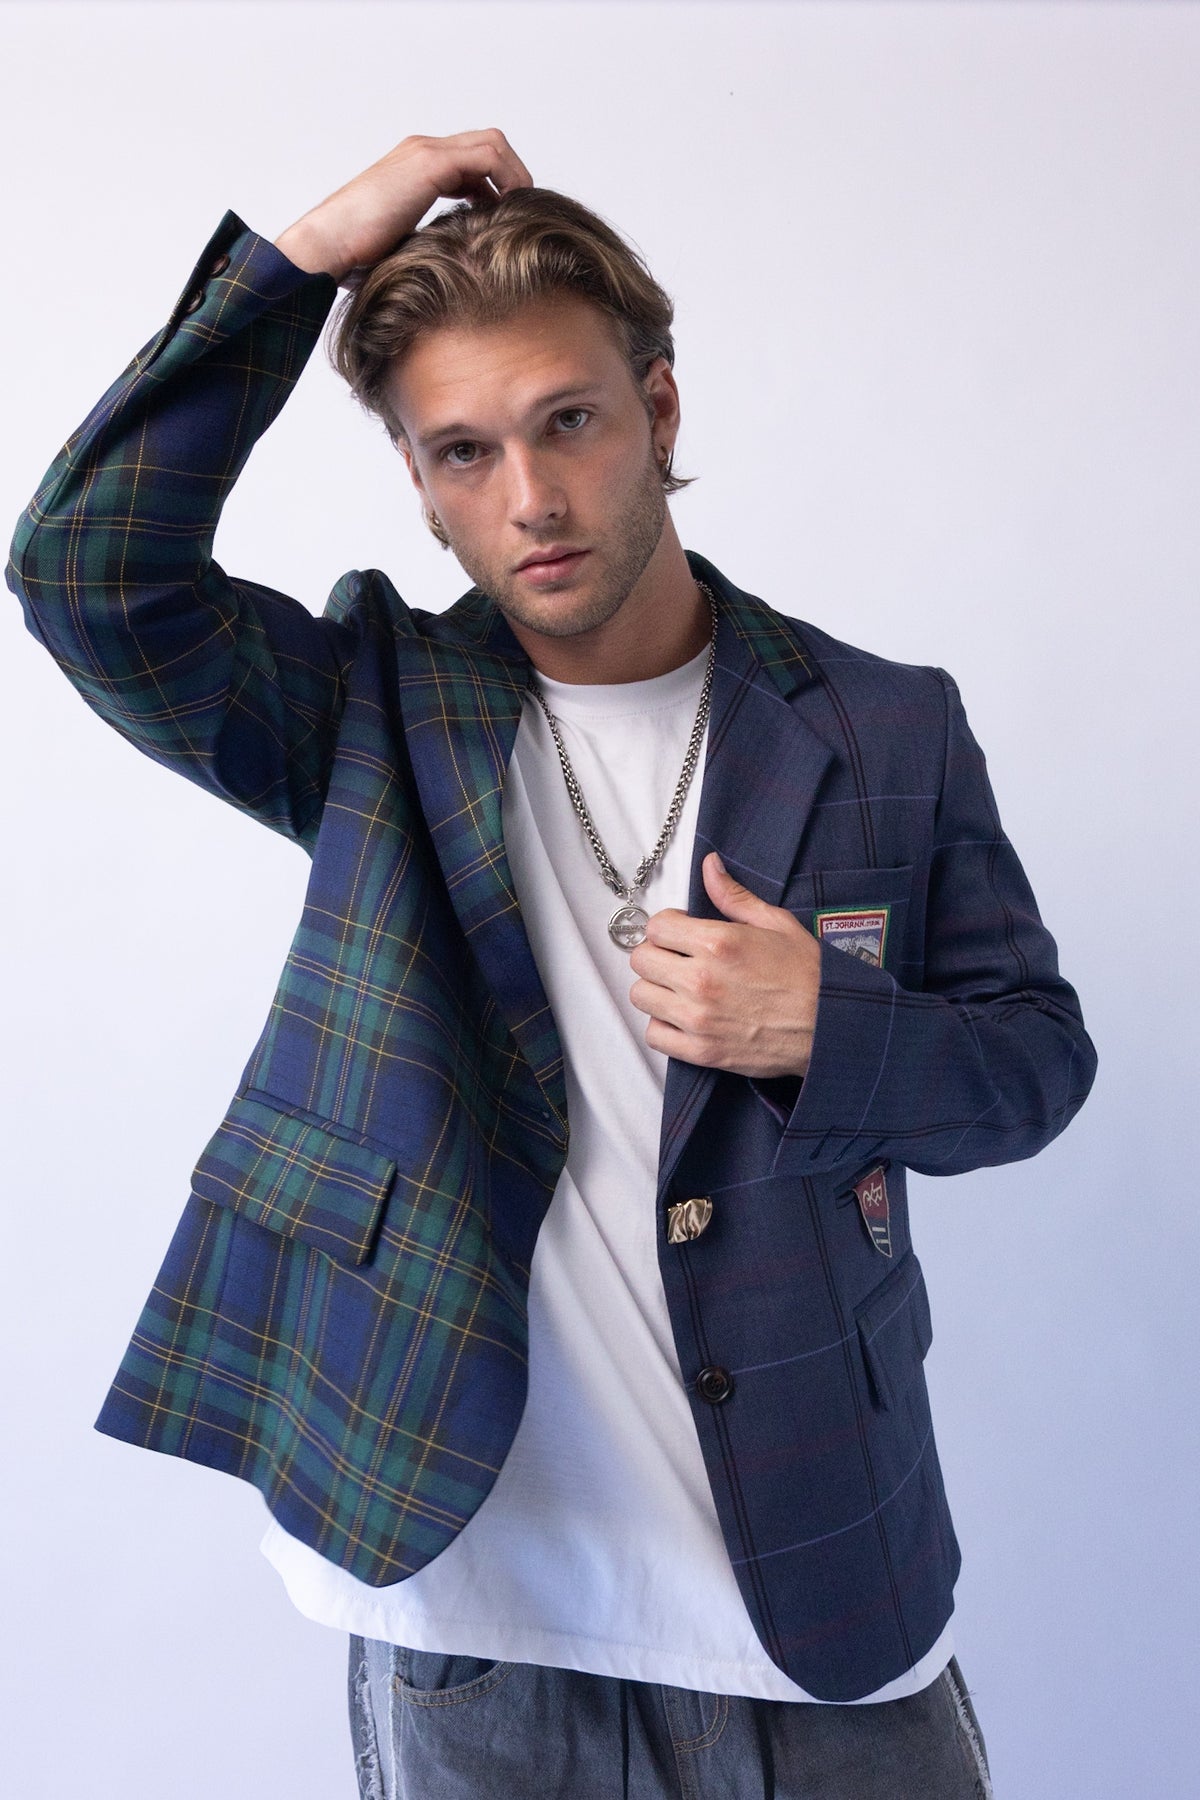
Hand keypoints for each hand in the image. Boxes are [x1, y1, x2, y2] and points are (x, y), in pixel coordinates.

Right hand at [274, 129, 533, 284]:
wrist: (326, 247)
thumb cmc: (353, 257)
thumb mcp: (404, 246)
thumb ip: (429, 242)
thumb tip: (452, 269)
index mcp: (414, 168)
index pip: (470, 161)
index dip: (494, 186)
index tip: (505, 220)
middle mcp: (421, 152)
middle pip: (486, 145)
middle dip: (510, 176)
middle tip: (521, 212)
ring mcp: (424, 153)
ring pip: (492, 144)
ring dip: (514, 175)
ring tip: (521, 211)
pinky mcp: (428, 163)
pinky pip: (488, 156)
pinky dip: (507, 178)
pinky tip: (509, 210)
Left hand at [628, 853, 821, 1076]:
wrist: (832, 1027)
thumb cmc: (809, 976)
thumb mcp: (776, 924)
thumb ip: (734, 897)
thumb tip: (710, 866)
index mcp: (718, 943)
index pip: (656, 926)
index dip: (668, 926)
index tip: (681, 933)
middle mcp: (701, 980)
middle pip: (642, 960)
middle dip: (658, 954)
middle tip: (679, 959)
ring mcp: (698, 1018)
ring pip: (641, 996)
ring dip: (657, 989)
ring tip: (680, 988)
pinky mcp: (701, 1051)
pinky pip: (654, 1035)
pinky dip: (663, 1026)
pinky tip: (683, 1017)